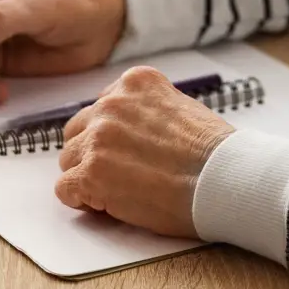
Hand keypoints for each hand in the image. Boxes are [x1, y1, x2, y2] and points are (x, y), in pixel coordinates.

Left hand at [53, 67, 234, 238]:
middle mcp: (111, 103)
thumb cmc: (214, 152)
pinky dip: (80, 200)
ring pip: (69, 159)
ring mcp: (99, 138)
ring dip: (86, 177)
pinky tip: (104, 206)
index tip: (126, 152)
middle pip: (79, 131)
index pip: (101, 107)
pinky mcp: (91, 173)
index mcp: (135, 82)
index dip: (111, 135)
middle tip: (117, 175)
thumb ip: (149, 111)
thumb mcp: (182, 106)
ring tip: (116, 192)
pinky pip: (64, 188)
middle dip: (92, 153)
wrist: (224, 178)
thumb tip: (131, 133)